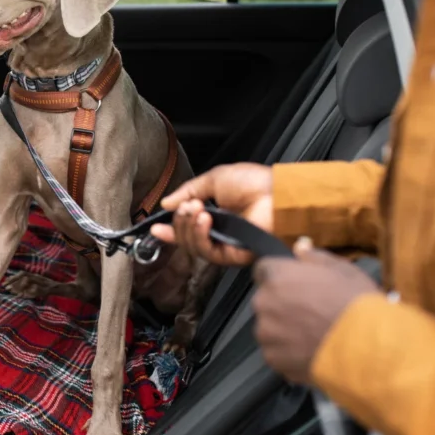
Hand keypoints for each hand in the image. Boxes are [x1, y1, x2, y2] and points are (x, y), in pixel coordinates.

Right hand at [150, 163, 273, 264]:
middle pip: (186, 237)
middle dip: (180, 221)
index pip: (187, 226)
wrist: (278, 194)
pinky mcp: (233, 255)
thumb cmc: (254, 183)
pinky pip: (207, 252)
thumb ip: (189, 191)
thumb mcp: (214, 179)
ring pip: (193, 246)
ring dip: (188, 227)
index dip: (171, 228)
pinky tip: (205, 221)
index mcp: (216, 213)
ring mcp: (225, 244)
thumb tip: (166, 203)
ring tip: (196, 209)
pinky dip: (200, 236)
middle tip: (187, 206)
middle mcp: (219, 231)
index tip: (156, 227)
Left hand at [253, 238, 378, 383]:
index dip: (280, 277)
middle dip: (282, 304)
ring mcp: (266, 333)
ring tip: (314, 335)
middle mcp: (264, 303)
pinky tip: (312, 351)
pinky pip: (276, 352)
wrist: (366, 348)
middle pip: (265, 300)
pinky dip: (289, 353)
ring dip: (284, 330)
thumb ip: (314, 257)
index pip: (263, 269)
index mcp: (277, 276)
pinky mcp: (273, 359)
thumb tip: (299, 246)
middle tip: (311, 312)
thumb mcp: (343, 270)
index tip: (296, 285)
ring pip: (269, 328)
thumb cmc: (355, 304)